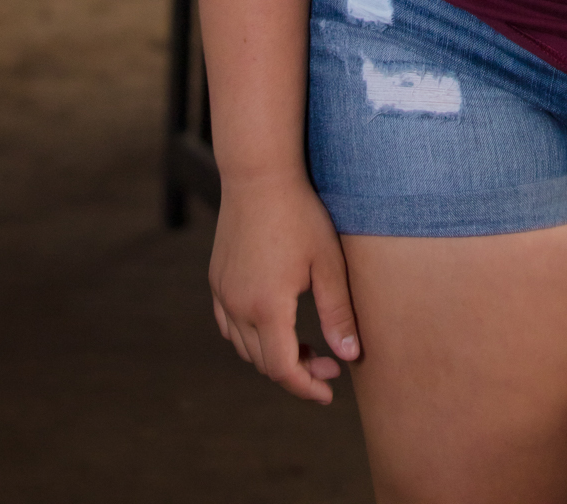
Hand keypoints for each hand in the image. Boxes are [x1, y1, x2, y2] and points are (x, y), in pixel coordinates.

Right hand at [209, 171, 360, 404]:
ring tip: (305, 345)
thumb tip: (349, 356)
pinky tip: (274, 325)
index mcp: (267, 307)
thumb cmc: (300, 214)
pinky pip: (229, 325)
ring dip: (273, 355)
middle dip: (297, 371)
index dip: (306, 386)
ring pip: (244, 347)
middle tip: (328, 363)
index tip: (329, 391)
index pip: (282, 368)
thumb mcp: (328, 263)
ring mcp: (222, 293)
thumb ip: (338, 313)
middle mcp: (237, 306)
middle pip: (264, 362)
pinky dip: (251, 336)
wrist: (259, 175)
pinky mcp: (217, 280)